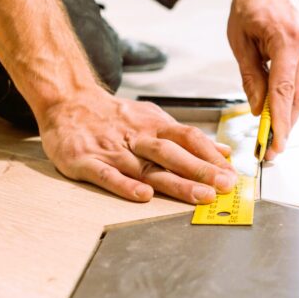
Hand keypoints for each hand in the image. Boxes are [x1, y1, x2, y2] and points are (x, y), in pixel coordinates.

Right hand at [40, 87, 236, 203]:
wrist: (67, 101)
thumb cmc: (114, 116)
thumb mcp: (153, 119)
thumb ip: (186, 138)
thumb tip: (222, 153)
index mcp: (154, 125)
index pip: (189, 138)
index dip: (211, 156)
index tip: (231, 174)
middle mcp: (137, 137)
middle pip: (173, 153)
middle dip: (201, 170)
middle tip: (224, 186)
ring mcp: (112, 150)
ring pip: (147, 167)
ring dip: (175, 182)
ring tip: (199, 196)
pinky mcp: (87, 161)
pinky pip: (108, 175)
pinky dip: (125, 185)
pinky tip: (143, 196)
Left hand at [227, 0, 298, 160]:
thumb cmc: (250, 3)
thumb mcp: (239, 41)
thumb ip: (250, 77)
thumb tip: (258, 109)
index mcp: (287, 40)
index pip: (284, 92)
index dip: (281, 123)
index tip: (276, 145)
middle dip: (286, 126)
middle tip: (271, 149)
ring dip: (287, 112)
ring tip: (270, 132)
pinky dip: (289, 93)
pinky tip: (275, 95)